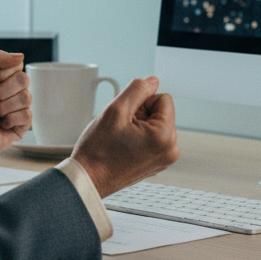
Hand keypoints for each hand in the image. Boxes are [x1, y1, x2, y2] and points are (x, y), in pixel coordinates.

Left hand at [0, 50, 31, 158]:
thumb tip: (21, 56)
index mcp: (3, 78)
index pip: (17, 65)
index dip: (3, 74)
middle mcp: (13, 91)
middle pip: (24, 79)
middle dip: (3, 91)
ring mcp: (19, 108)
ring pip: (26, 97)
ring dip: (5, 106)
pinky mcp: (22, 125)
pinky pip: (27, 115)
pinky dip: (10, 119)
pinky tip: (1, 124)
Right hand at [70, 76, 179, 197]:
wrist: (88, 178)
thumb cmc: (99, 148)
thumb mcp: (116, 109)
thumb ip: (138, 89)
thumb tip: (154, 81)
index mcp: (165, 136)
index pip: (163, 98)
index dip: (141, 102)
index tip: (126, 118)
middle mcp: (171, 150)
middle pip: (161, 112)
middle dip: (141, 115)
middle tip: (121, 130)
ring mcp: (165, 159)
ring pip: (155, 124)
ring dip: (139, 126)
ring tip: (122, 139)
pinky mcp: (158, 163)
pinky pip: (153, 138)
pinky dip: (140, 137)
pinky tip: (124, 147)